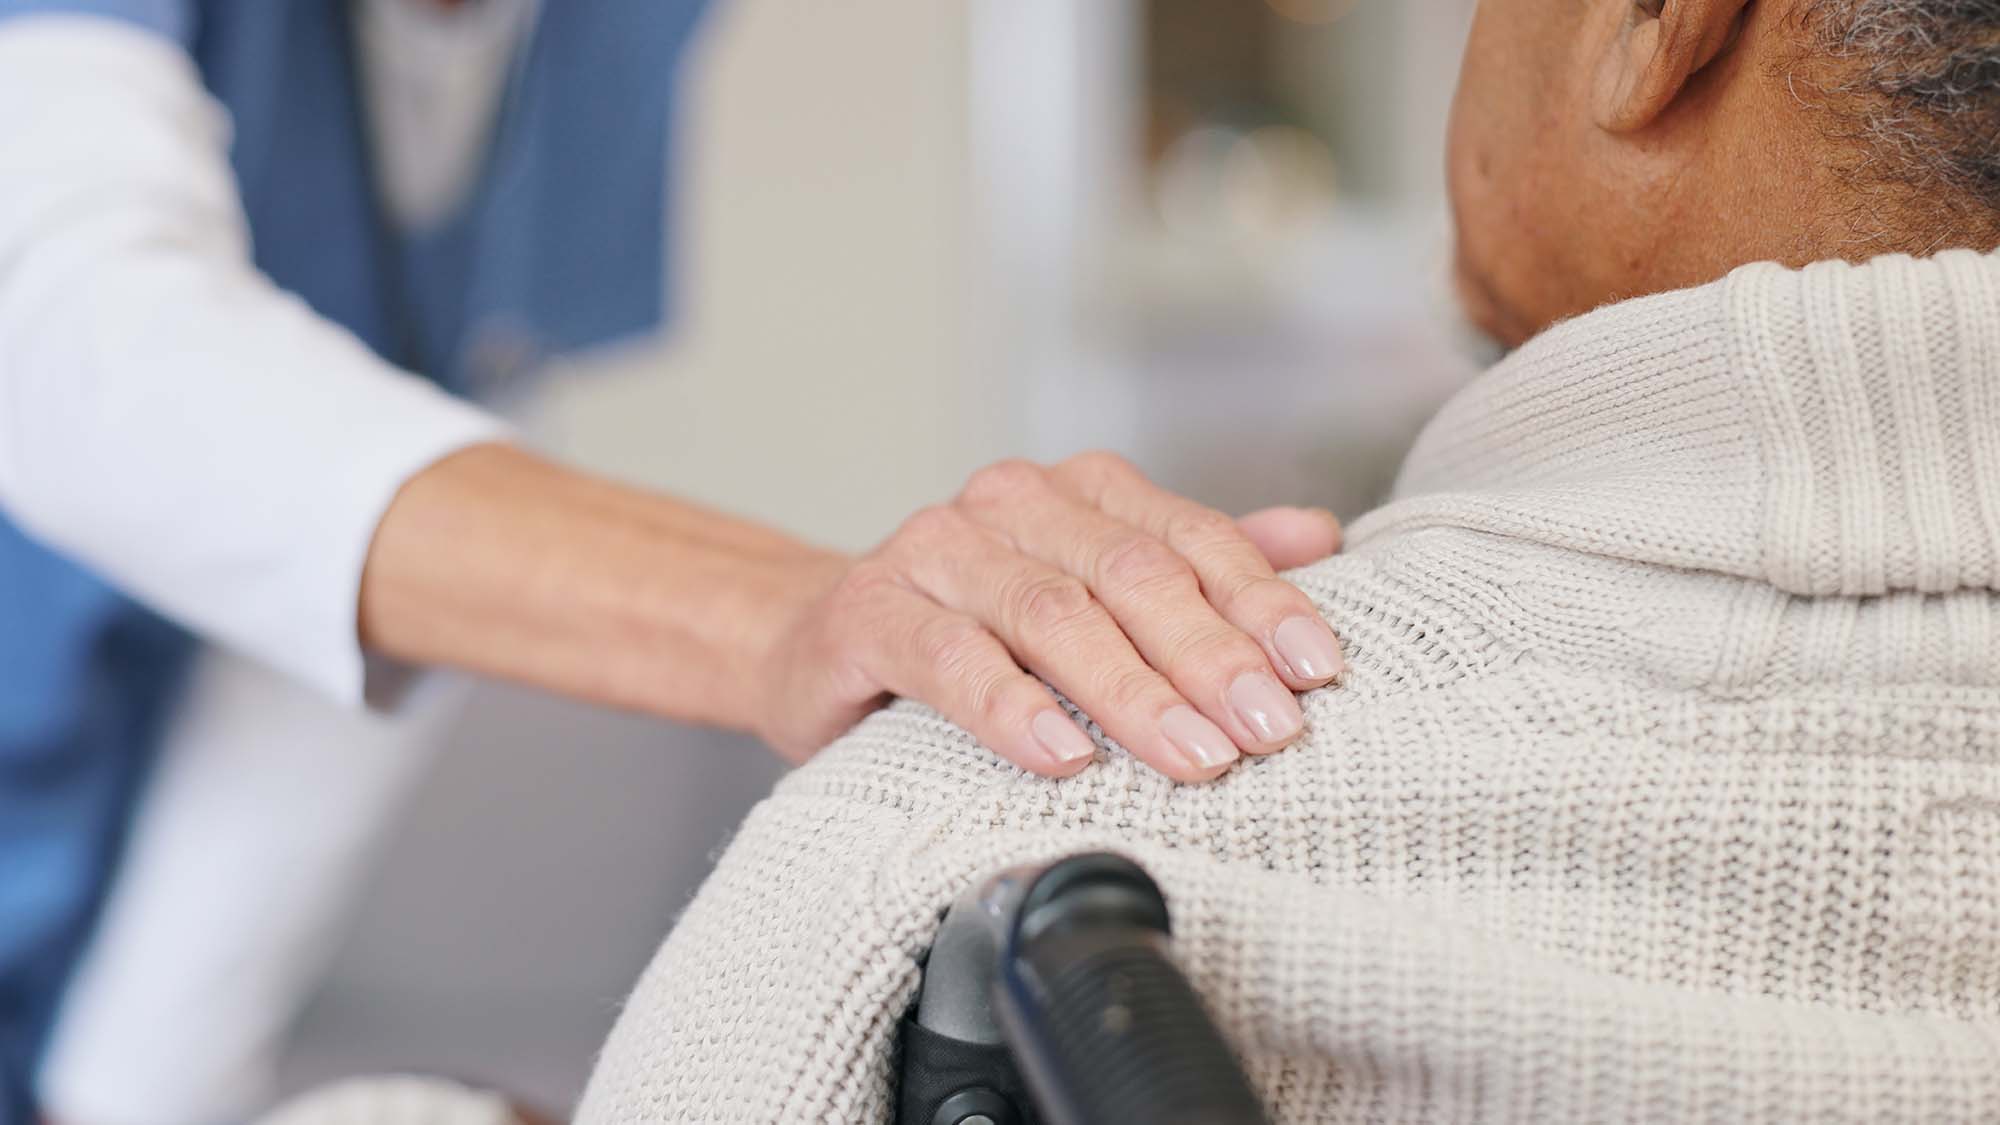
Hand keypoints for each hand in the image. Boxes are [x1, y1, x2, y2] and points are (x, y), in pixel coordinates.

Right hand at [758, 452, 1344, 781]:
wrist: (818, 647)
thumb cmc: (977, 632)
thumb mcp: (1094, 599)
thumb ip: (1199, 567)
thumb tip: (1321, 534)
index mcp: (1081, 494)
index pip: (1191, 540)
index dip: (1261, 602)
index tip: (1318, 671)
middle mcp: (1012, 505)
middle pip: (1131, 575)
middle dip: (1210, 658)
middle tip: (1268, 732)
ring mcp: (935, 550)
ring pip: (1050, 613)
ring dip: (1129, 692)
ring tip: (1191, 757)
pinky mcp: (869, 612)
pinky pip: (950, 658)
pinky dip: (1012, 708)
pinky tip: (1063, 756)